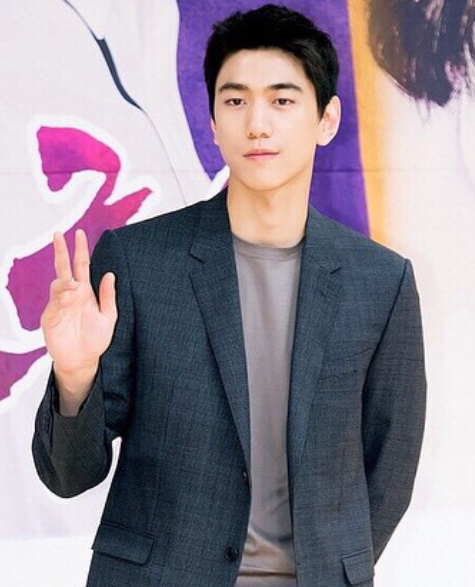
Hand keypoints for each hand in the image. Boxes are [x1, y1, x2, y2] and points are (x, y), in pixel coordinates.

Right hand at [41, 229, 117, 413]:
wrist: (83, 360)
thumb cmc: (96, 339)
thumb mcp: (109, 317)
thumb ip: (108, 296)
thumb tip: (110, 274)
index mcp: (85, 292)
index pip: (82, 266)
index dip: (80, 249)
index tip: (79, 233)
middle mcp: (71, 295)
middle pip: (63, 268)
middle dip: (61, 251)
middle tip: (58, 234)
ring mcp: (59, 305)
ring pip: (58, 284)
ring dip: (65, 281)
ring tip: (74, 285)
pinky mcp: (50, 317)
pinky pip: (53, 303)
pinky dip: (60, 298)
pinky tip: (67, 298)